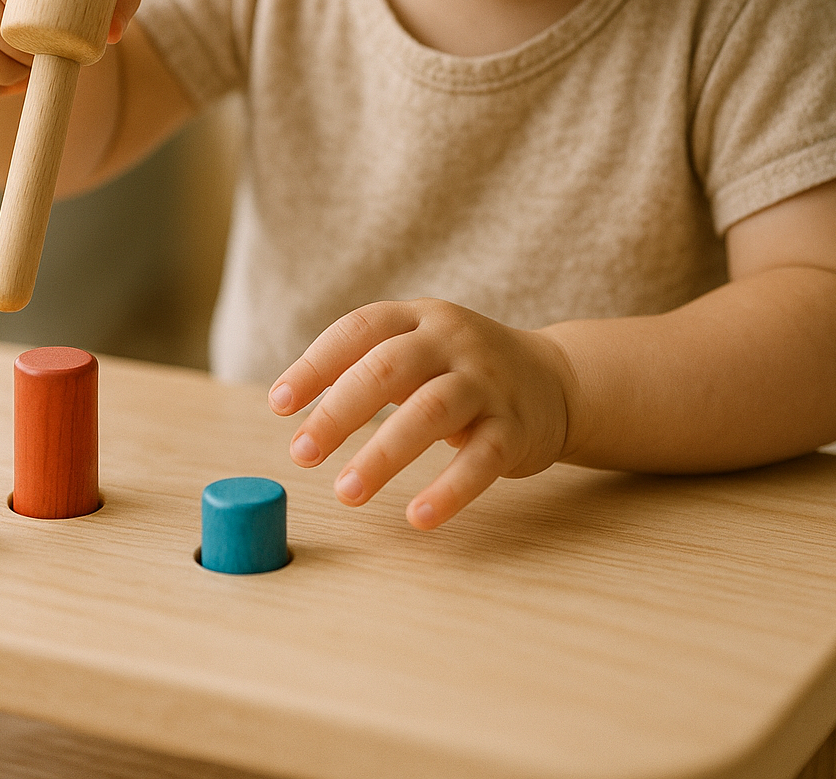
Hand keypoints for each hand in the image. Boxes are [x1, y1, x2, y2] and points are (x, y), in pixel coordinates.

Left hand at [269, 299, 572, 529]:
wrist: (555, 380)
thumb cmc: (463, 370)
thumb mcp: (419, 350)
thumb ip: (366, 370)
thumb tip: (296, 415)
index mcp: (420, 319)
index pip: (359, 329)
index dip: (316, 364)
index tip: (280, 404)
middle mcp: (452, 342)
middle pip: (388, 368)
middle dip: (339, 412)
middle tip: (301, 453)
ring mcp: (487, 383)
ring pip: (430, 412)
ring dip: (383, 454)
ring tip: (346, 492)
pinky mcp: (514, 428)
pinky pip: (480, 459)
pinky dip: (448, 490)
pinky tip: (418, 517)